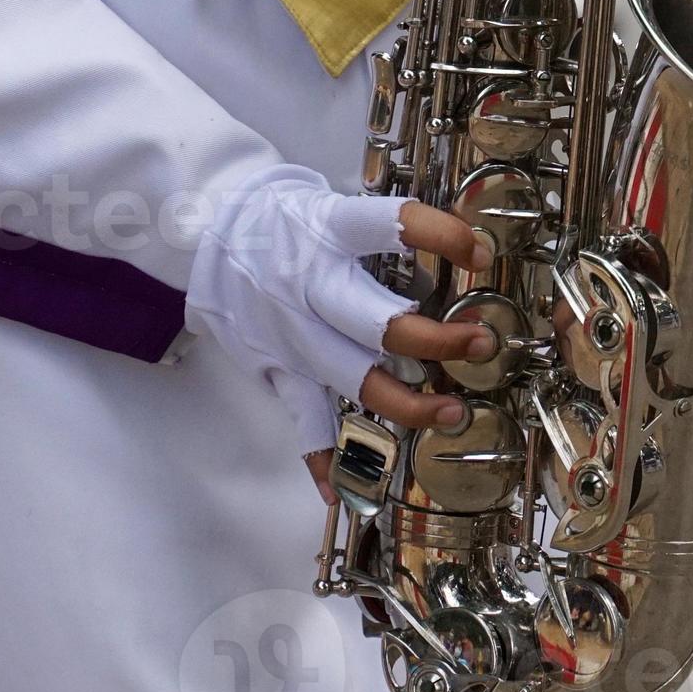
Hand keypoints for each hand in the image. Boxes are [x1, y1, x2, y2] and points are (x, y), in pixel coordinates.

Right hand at [186, 166, 506, 453]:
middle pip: (380, 326)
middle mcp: (310, 287)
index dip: (444, 237)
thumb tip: (464, 245)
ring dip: (408, 403)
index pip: (393, 226)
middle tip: (482, 343)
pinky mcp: (277, 367)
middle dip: (439, 341)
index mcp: (330, 232)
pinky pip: (302, 418)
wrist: (210, 235)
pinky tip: (342, 488)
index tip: (481, 253)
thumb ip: (387, 230)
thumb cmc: (287, 219)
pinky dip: (321, 457)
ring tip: (454, 412)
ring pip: (355, 380)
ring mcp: (293, 335)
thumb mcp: (332, 203)